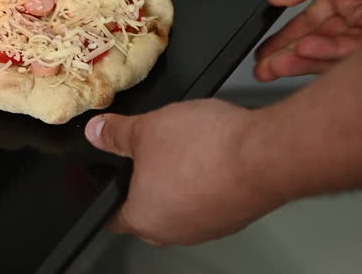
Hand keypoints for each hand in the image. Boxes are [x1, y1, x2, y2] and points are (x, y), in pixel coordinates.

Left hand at [84, 99, 285, 244]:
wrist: (264, 154)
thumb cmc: (206, 149)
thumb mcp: (146, 129)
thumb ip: (116, 133)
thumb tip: (97, 131)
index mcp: (144, 218)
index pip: (114, 216)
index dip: (110, 195)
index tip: (111, 184)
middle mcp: (175, 232)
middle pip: (149, 211)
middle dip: (147, 185)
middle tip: (150, 156)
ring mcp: (208, 227)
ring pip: (182, 206)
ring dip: (181, 182)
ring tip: (188, 148)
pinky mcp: (234, 218)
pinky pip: (210, 200)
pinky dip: (208, 181)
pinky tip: (213, 155)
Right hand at [255, 0, 361, 80]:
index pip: (306, 22)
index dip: (282, 40)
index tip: (263, 56)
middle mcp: (359, 10)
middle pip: (319, 42)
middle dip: (289, 57)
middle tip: (265, 70)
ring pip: (337, 51)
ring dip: (308, 57)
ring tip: (286, 59)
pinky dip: (336, 55)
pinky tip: (314, 51)